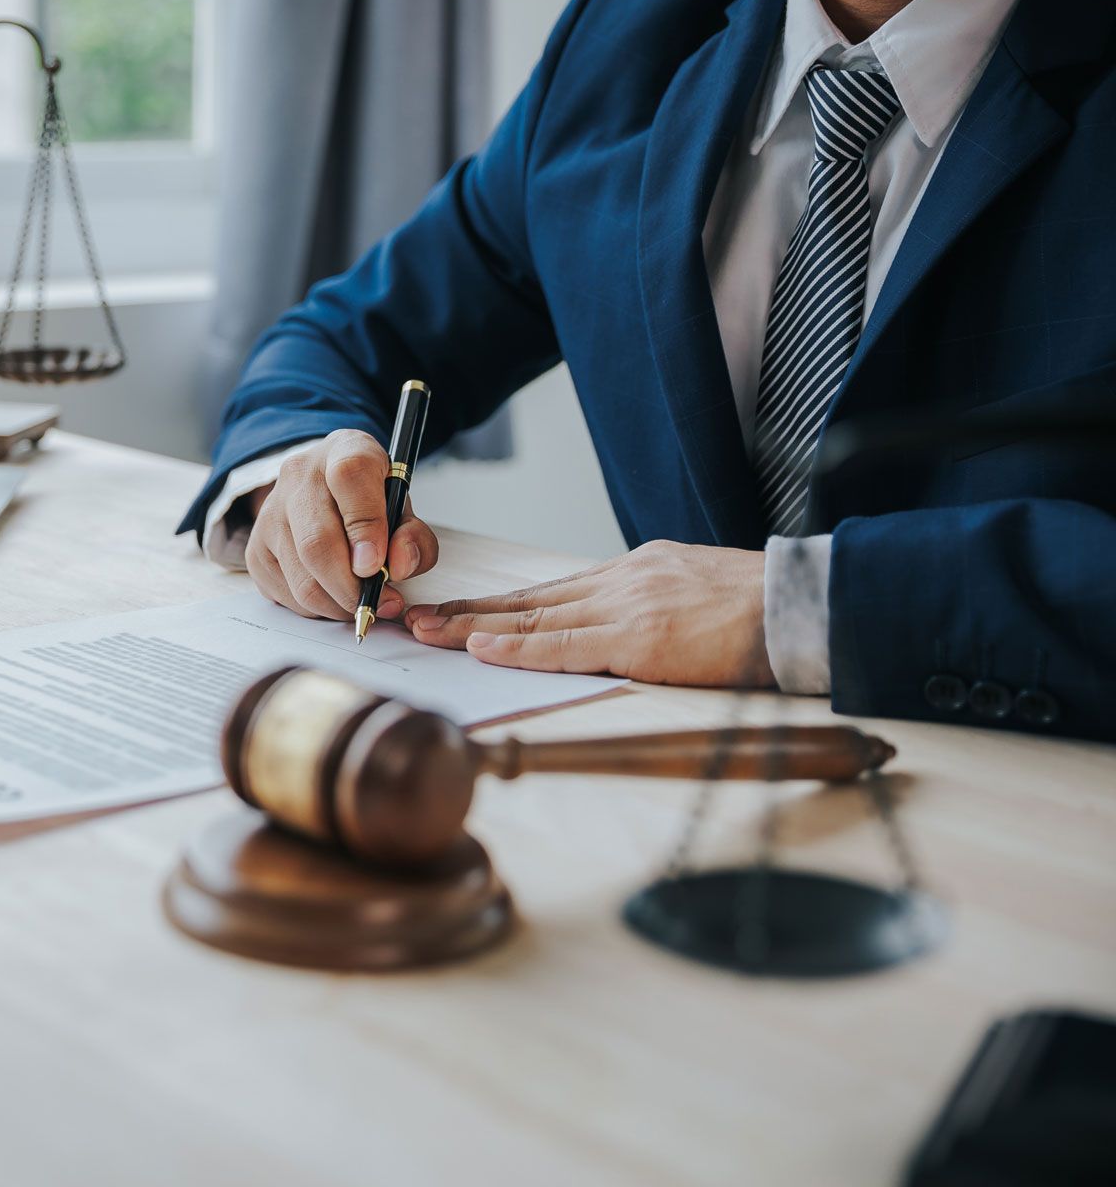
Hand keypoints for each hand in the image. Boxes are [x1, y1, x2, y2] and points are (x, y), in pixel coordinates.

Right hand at [243, 429, 439, 621]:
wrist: (323, 484)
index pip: (350, 478)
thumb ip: (413, 535)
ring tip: (359, 600)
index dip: (367, 528)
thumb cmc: (368, 497)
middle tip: (379, 602)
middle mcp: (299, 476)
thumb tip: (398, 567)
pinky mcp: (255, 548)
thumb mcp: (403, 505)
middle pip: (317, 543)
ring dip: (337, 605)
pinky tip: (332, 595)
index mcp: (344, 451)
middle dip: (352, 587)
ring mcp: (270, 512)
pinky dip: (316, 608)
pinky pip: (286, 594)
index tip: (378, 566)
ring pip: (302, 579)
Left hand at [404, 540, 774, 686]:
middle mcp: (620, 582)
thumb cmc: (758, 611)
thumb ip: (647, 605)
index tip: (455, 610)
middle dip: (467, 610)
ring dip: (474, 627)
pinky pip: (565, 645)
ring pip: (533, 618)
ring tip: (427, 633)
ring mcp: (627, 607)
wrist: (804, 607)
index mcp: (632, 572)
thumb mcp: (690, 592)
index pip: (550, 592)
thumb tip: (616, 630)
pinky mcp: (640, 638)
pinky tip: (481, 647)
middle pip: (528, 599)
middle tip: (415, 617)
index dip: (497, 604)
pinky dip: (517, 647)